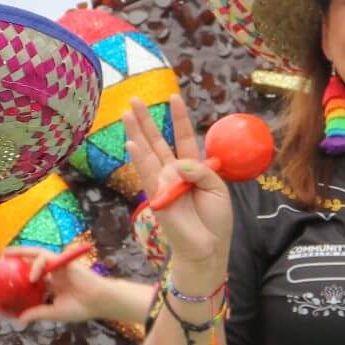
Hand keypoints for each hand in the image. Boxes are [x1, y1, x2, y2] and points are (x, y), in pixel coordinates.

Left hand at [4, 250, 150, 326]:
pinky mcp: (63, 261)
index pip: (33, 278)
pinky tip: (31, 276)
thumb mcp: (54, 312)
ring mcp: (58, 266)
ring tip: (6, 254)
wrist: (98, 301)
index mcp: (53, 284)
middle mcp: (54, 273)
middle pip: (32, 262)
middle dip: (17, 258)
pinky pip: (46, 258)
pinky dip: (37, 265)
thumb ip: (38, 313)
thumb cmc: (80, 308)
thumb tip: (19, 319)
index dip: (20, 277)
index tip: (5, 279)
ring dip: (22, 253)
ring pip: (37, 255)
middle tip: (0, 258)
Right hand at [122, 96, 231, 276]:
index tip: (174, 97)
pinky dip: (139, 159)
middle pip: (158, 141)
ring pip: (147, 153)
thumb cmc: (215, 220)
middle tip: (134, 99)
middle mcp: (174, 172)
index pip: (183, 137)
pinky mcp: (156, 198)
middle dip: (146, 120)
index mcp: (192, 168)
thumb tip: (178, 164)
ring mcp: (162, 184)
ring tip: (126, 112)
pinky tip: (131, 143)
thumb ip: (202, 171)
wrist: (208, 247)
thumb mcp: (218, 189)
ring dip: (136, 133)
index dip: (179, 117)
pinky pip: (146, 176)